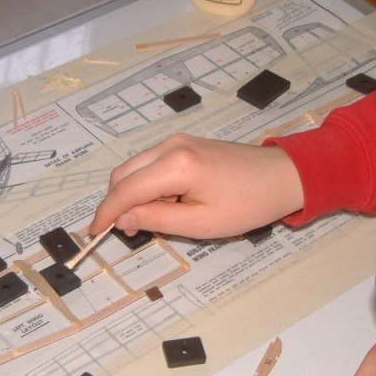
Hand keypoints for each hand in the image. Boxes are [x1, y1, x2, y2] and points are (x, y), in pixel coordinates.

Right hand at [88, 134, 303, 238]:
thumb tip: (122, 220)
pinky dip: (146, 184)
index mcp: (176, 166)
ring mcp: (177, 141)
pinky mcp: (185, 144)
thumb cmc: (248, 204)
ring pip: (135, 167)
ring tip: (149, 221)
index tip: (94, 233)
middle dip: (116, 203)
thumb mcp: (201, 223)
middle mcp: (171, 146)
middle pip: (123, 174)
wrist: (282, 177)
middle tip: (125, 232)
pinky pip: (151, 163)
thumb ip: (157, 220)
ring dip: (131, 194)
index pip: (125, 190)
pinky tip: (163, 204)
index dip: (106, 213)